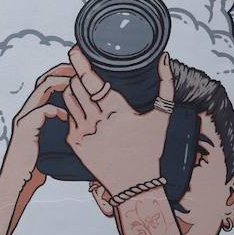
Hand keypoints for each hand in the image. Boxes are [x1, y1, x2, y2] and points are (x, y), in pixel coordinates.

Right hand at [0, 63, 74, 187]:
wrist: (16, 185)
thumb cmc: (32, 169)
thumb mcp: (48, 145)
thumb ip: (56, 131)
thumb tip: (76, 125)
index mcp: (31, 114)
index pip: (45, 85)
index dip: (61, 76)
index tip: (79, 75)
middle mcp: (25, 113)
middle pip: (43, 80)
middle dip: (63, 72)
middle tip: (81, 71)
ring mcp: (23, 119)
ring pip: (42, 89)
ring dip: (62, 83)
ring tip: (77, 84)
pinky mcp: (25, 128)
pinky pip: (43, 110)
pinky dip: (58, 110)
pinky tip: (67, 117)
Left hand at [64, 46, 171, 194]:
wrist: (136, 185)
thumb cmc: (152, 148)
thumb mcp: (163, 115)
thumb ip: (166, 83)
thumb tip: (164, 56)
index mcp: (115, 110)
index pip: (91, 80)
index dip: (80, 62)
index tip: (74, 49)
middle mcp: (95, 121)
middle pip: (76, 87)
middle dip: (78, 74)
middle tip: (83, 66)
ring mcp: (82, 133)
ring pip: (69, 100)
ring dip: (73, 89)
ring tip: (83, 85)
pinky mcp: (75, 144)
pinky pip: (67, 117)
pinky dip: (72, 108)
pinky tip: (82, 106)